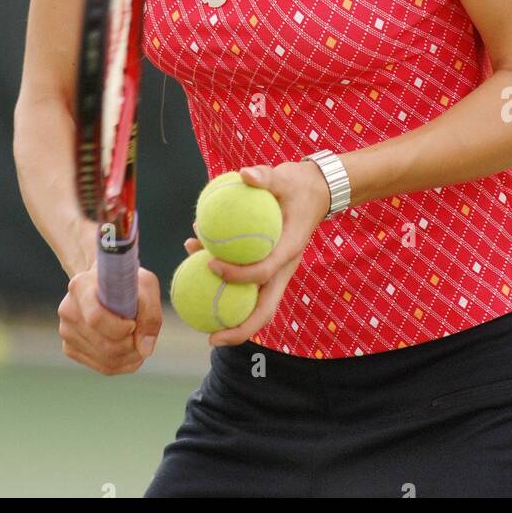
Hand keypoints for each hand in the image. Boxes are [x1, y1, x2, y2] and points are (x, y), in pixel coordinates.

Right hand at [58, 263, 161, 374]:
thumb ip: (150, 314)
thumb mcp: (146, 286)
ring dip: (130, 356)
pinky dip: (123, 363)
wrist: (108, 286)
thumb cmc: (128, 283)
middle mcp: (68, 310)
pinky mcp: (70, 348)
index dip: (120, 328)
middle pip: (104, 345)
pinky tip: (129, 348)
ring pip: (106, 360)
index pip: (96, 318)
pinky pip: (102, 367)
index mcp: (80, 287)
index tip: (133, 323)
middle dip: (130, 345)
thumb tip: (145, 350)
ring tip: (139, 340)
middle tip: (142, 334)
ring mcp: (66, 331)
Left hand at [182, 161, 329, 348]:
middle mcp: (283, 268)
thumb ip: (265, 176)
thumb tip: (245, 174)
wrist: (316, 191)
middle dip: (240, 330)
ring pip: (253, 302)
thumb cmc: (299, 185)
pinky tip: (197, 261)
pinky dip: (225, 283)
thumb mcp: (285, 176)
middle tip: (210, 338)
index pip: (264, 272)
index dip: (238, 276)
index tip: (211, 265)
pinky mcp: (268, 267)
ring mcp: (276, 271)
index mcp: (289, 251)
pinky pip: (246, 285)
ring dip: (227, 310)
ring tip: (195, 306)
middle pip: (264, 310)